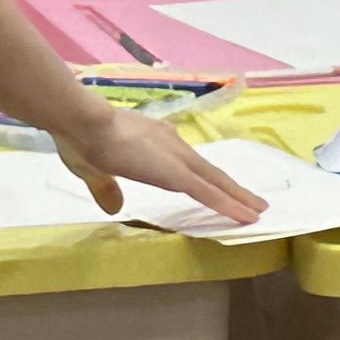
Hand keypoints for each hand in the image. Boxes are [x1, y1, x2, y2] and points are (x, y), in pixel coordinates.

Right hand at [66, 101, 262, 223]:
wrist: (83, 122)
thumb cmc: (82, 140)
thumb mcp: (94, 171)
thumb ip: (107, 189)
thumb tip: (113, 207)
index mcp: (154, 142)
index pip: (185, 165)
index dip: (203, 179)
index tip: (217, 188)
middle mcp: (172, 146)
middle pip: (208, 172)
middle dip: (231, 188)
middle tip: (252, 202)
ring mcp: (176, 158)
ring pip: (215, 182)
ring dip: (237, 197)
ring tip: (257, 211)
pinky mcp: (175, 173)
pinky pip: (209, 193)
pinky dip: (229, 205)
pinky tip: (245, 216)